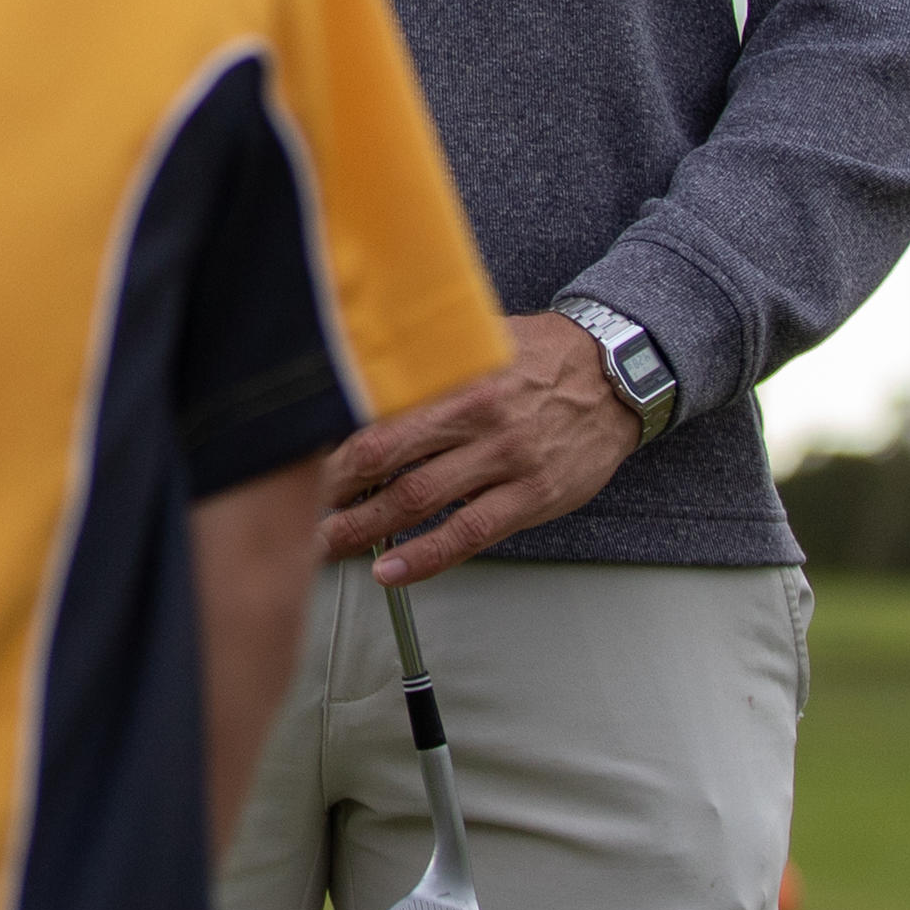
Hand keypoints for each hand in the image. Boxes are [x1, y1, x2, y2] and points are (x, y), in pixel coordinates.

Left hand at [317, 312, 645, 583]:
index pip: (374, 407)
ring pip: (416, 499)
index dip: (327, 438)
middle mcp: (476, 415)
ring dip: (361, 528)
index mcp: (456, 372)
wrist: (619, 373)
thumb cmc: (543, 356)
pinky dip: (424, 556)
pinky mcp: (532, 496)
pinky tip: (389, 570)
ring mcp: (505, 459)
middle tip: (291, 510)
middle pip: (383, 454)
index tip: (291, 457)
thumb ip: (428, 359)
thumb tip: (361, 371)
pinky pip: (469, 534)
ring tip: (321, 546)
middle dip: (330, 487)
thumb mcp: (481, 340)